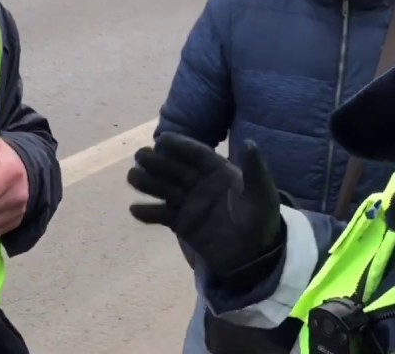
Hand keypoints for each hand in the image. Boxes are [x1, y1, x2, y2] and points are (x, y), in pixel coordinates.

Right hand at [128, 133, 281, 281]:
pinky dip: (148, 213)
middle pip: (175, 168)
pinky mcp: (182, 223)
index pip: (197, 154)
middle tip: (140, 156)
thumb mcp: (262, 194)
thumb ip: (255, 169)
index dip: (181, 145)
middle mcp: (200, 183)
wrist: (254, 255)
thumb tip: (250, 142)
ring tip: (132, 177)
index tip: (162, 139)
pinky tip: (135, 209)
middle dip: (158, 161)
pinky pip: (162, 215)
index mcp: (218, 171)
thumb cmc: (261, 221)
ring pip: (164, 188)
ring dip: (148, 182)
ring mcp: (189, 203)